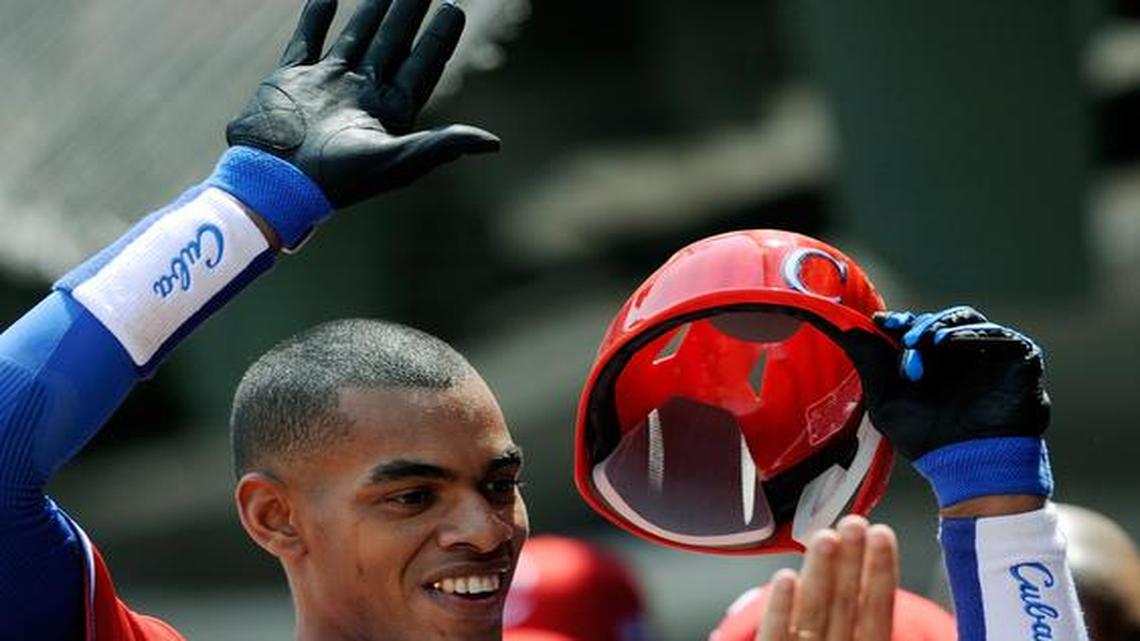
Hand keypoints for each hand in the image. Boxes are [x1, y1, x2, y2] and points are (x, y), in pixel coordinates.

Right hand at [226, 0, 499, 207]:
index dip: (439, 38)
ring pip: (355, 37)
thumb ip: (442, 145)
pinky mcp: (291, 79)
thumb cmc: (337, 178)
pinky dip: (315, 17)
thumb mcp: (396, 161)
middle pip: (393, 45)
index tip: (455, 8)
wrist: (274, 181)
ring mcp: (325, 85)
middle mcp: (361, 95)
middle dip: (409, 15)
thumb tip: (493, 143)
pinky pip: (306, 40)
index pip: (421, 66)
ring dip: (371, 12)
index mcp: (388, 112)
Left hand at [755, 517, 897, 640]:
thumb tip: (858, 567)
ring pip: (813, 613)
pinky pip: (776, 636)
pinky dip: (780, 608)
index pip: (876, 612)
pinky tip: (785, 578)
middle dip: (850, 562)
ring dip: (820, 573)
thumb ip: (859, 615)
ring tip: (825, 537)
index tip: (882, 534)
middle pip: (844, 605)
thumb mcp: (851, 637)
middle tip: (854, 524)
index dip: (880, 573)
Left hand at [839, 306, 1049, 461]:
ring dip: (939, 325)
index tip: (882, 322)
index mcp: (933, 361)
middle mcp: (963, 354)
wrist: (967, 464)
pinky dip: (970, 334)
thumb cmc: (926, 438)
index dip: (900, 322)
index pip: (918, 328)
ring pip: (966, 320)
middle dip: (918, 327)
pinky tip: (947, 342)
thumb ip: (868, 362)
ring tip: (922, 341)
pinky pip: (997, 335)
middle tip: (905, 340)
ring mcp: (993, 353)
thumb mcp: (886, 398)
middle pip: (939, 321)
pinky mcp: (1020, 356)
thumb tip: (844, 329)